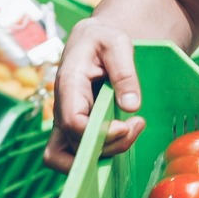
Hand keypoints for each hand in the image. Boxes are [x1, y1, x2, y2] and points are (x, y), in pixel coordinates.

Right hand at [44, 17, 145, 173]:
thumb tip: (130, 106)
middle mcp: (62, 107)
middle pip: (73, 145)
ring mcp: (65, 121)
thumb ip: (124, 72)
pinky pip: (77, 153)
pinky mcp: (74, 128)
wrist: (92, 40)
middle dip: (108, 146)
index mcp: (69, 84)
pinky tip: (125, 134)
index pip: (72, 122)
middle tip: (136, 125)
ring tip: (133, 129)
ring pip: (68, 157)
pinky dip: (100, 152)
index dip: (98, 133)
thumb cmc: (103, 40)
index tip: (126, 126)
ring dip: (103, 154)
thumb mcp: (117, 44)